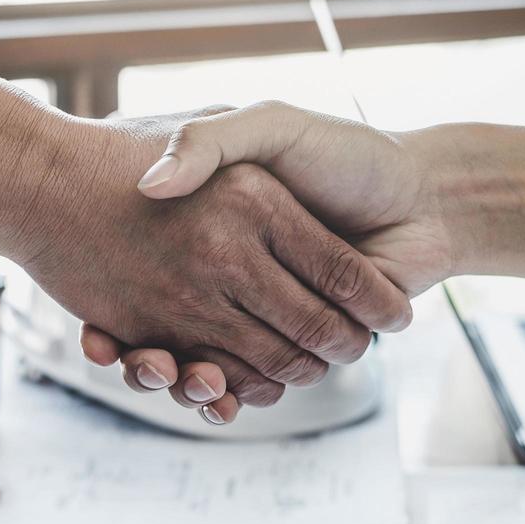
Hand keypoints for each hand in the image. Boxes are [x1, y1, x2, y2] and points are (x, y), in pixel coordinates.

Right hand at [81, 102, 456, 419]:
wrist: (426, 200)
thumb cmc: (348, 154)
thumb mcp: (268, 126)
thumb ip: (211, 140)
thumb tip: (152, 185)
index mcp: (219, 230)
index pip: (155, 272)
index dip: (121, 302)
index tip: (97, 324)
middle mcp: (235, 275)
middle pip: (175, 331)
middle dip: (151, 359)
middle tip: (139, 361)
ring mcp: (262, 313)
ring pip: (205, 364)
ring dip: (180, 381)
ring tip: (163, 375)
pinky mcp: (294, 345)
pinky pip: (249, 383)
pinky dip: (225, 397)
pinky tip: (210, 395)